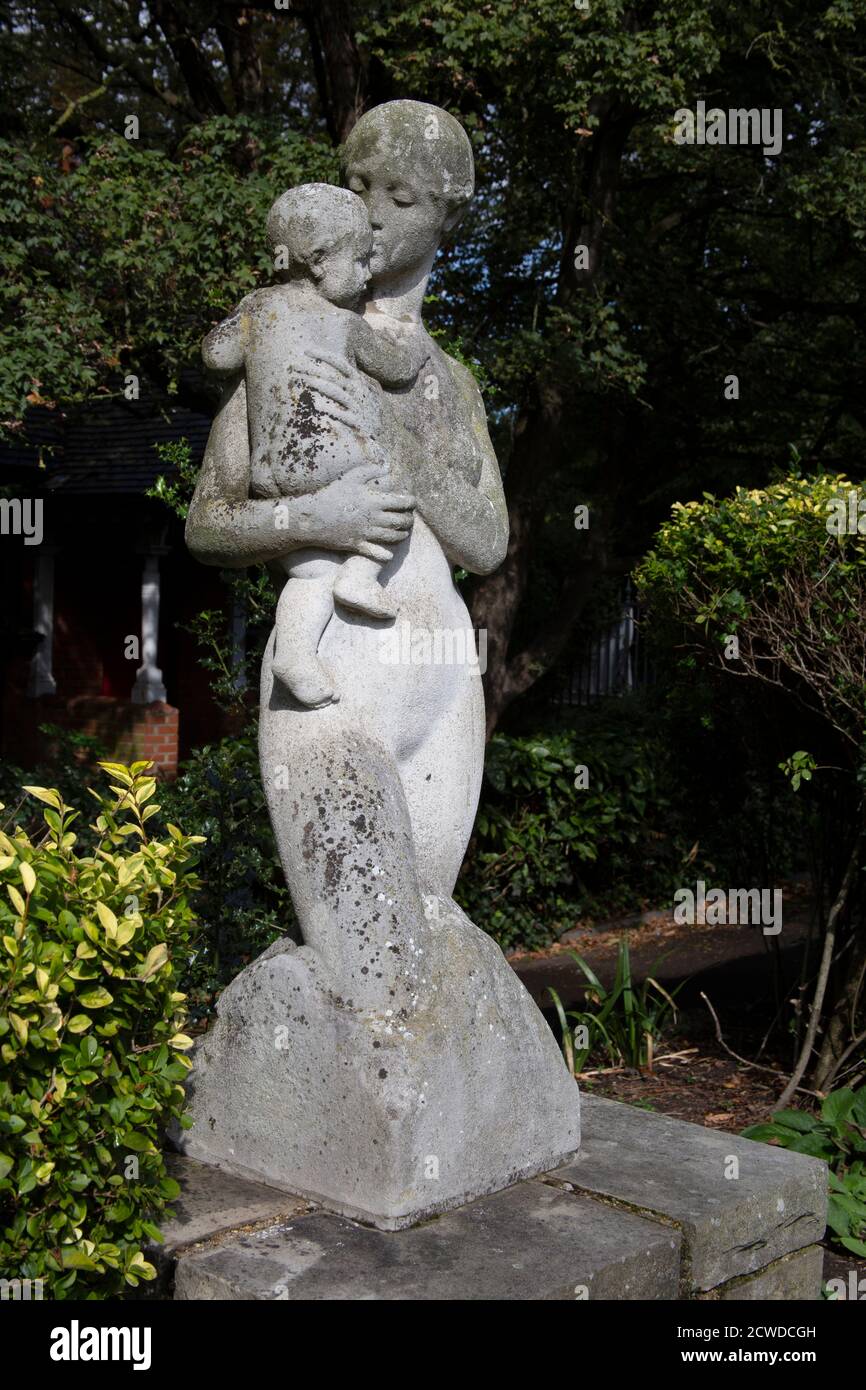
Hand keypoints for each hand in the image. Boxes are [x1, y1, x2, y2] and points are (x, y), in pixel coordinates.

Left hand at [295, 348, 383, 435]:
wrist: (377, 436)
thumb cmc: (365, 412)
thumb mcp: (363, 392)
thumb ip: (351, 380)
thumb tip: (334, 366)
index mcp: (358, 381)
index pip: (340, 363)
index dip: (323, 355)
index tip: (306, 351)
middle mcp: (358, 391)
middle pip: (333, 376)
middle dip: (314, 369)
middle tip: (295, 366)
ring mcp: (357, 406)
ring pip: (336, 391)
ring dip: (319, 384)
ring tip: (303, 380)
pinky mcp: (356, 421)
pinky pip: (341, 413)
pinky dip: (329, 408)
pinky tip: (315, 405)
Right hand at [297, 464, 414, 560]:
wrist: (311, 517)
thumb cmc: (331, 494)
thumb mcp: (350, 477)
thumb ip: (370, 470)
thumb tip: (387, 468)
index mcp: (373, 500)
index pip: (402, 502)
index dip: (411, 502)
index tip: (412, 502)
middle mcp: (373, 518)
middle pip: (400, 521)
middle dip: (409, 520)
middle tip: (410, 518)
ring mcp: (366, 533)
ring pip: (392, 537)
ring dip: (402, 535)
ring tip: (404, 533)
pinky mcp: (357, 544)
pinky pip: (376, 553)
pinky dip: (385, 554)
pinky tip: (389, 554)